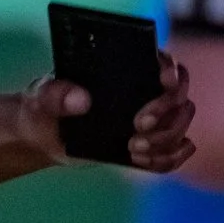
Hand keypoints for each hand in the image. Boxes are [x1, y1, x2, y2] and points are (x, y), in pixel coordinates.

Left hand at [21, 48, 196, 173]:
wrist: (44, 136)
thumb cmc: (46, 105)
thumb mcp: (41, 97)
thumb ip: (55, 94)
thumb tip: (82, 100)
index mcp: (130, 67)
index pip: (166, 62)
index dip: (171, 70)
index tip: (164, 82)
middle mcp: (149, 89)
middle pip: (181, 95)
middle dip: (165, 111)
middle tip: (137, 124)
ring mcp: (154, 118)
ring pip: (182, 124)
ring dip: (165, 139)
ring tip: (132, 148)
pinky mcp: (151, 145)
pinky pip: (177, 153)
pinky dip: (166, 160)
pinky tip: (140, 160)